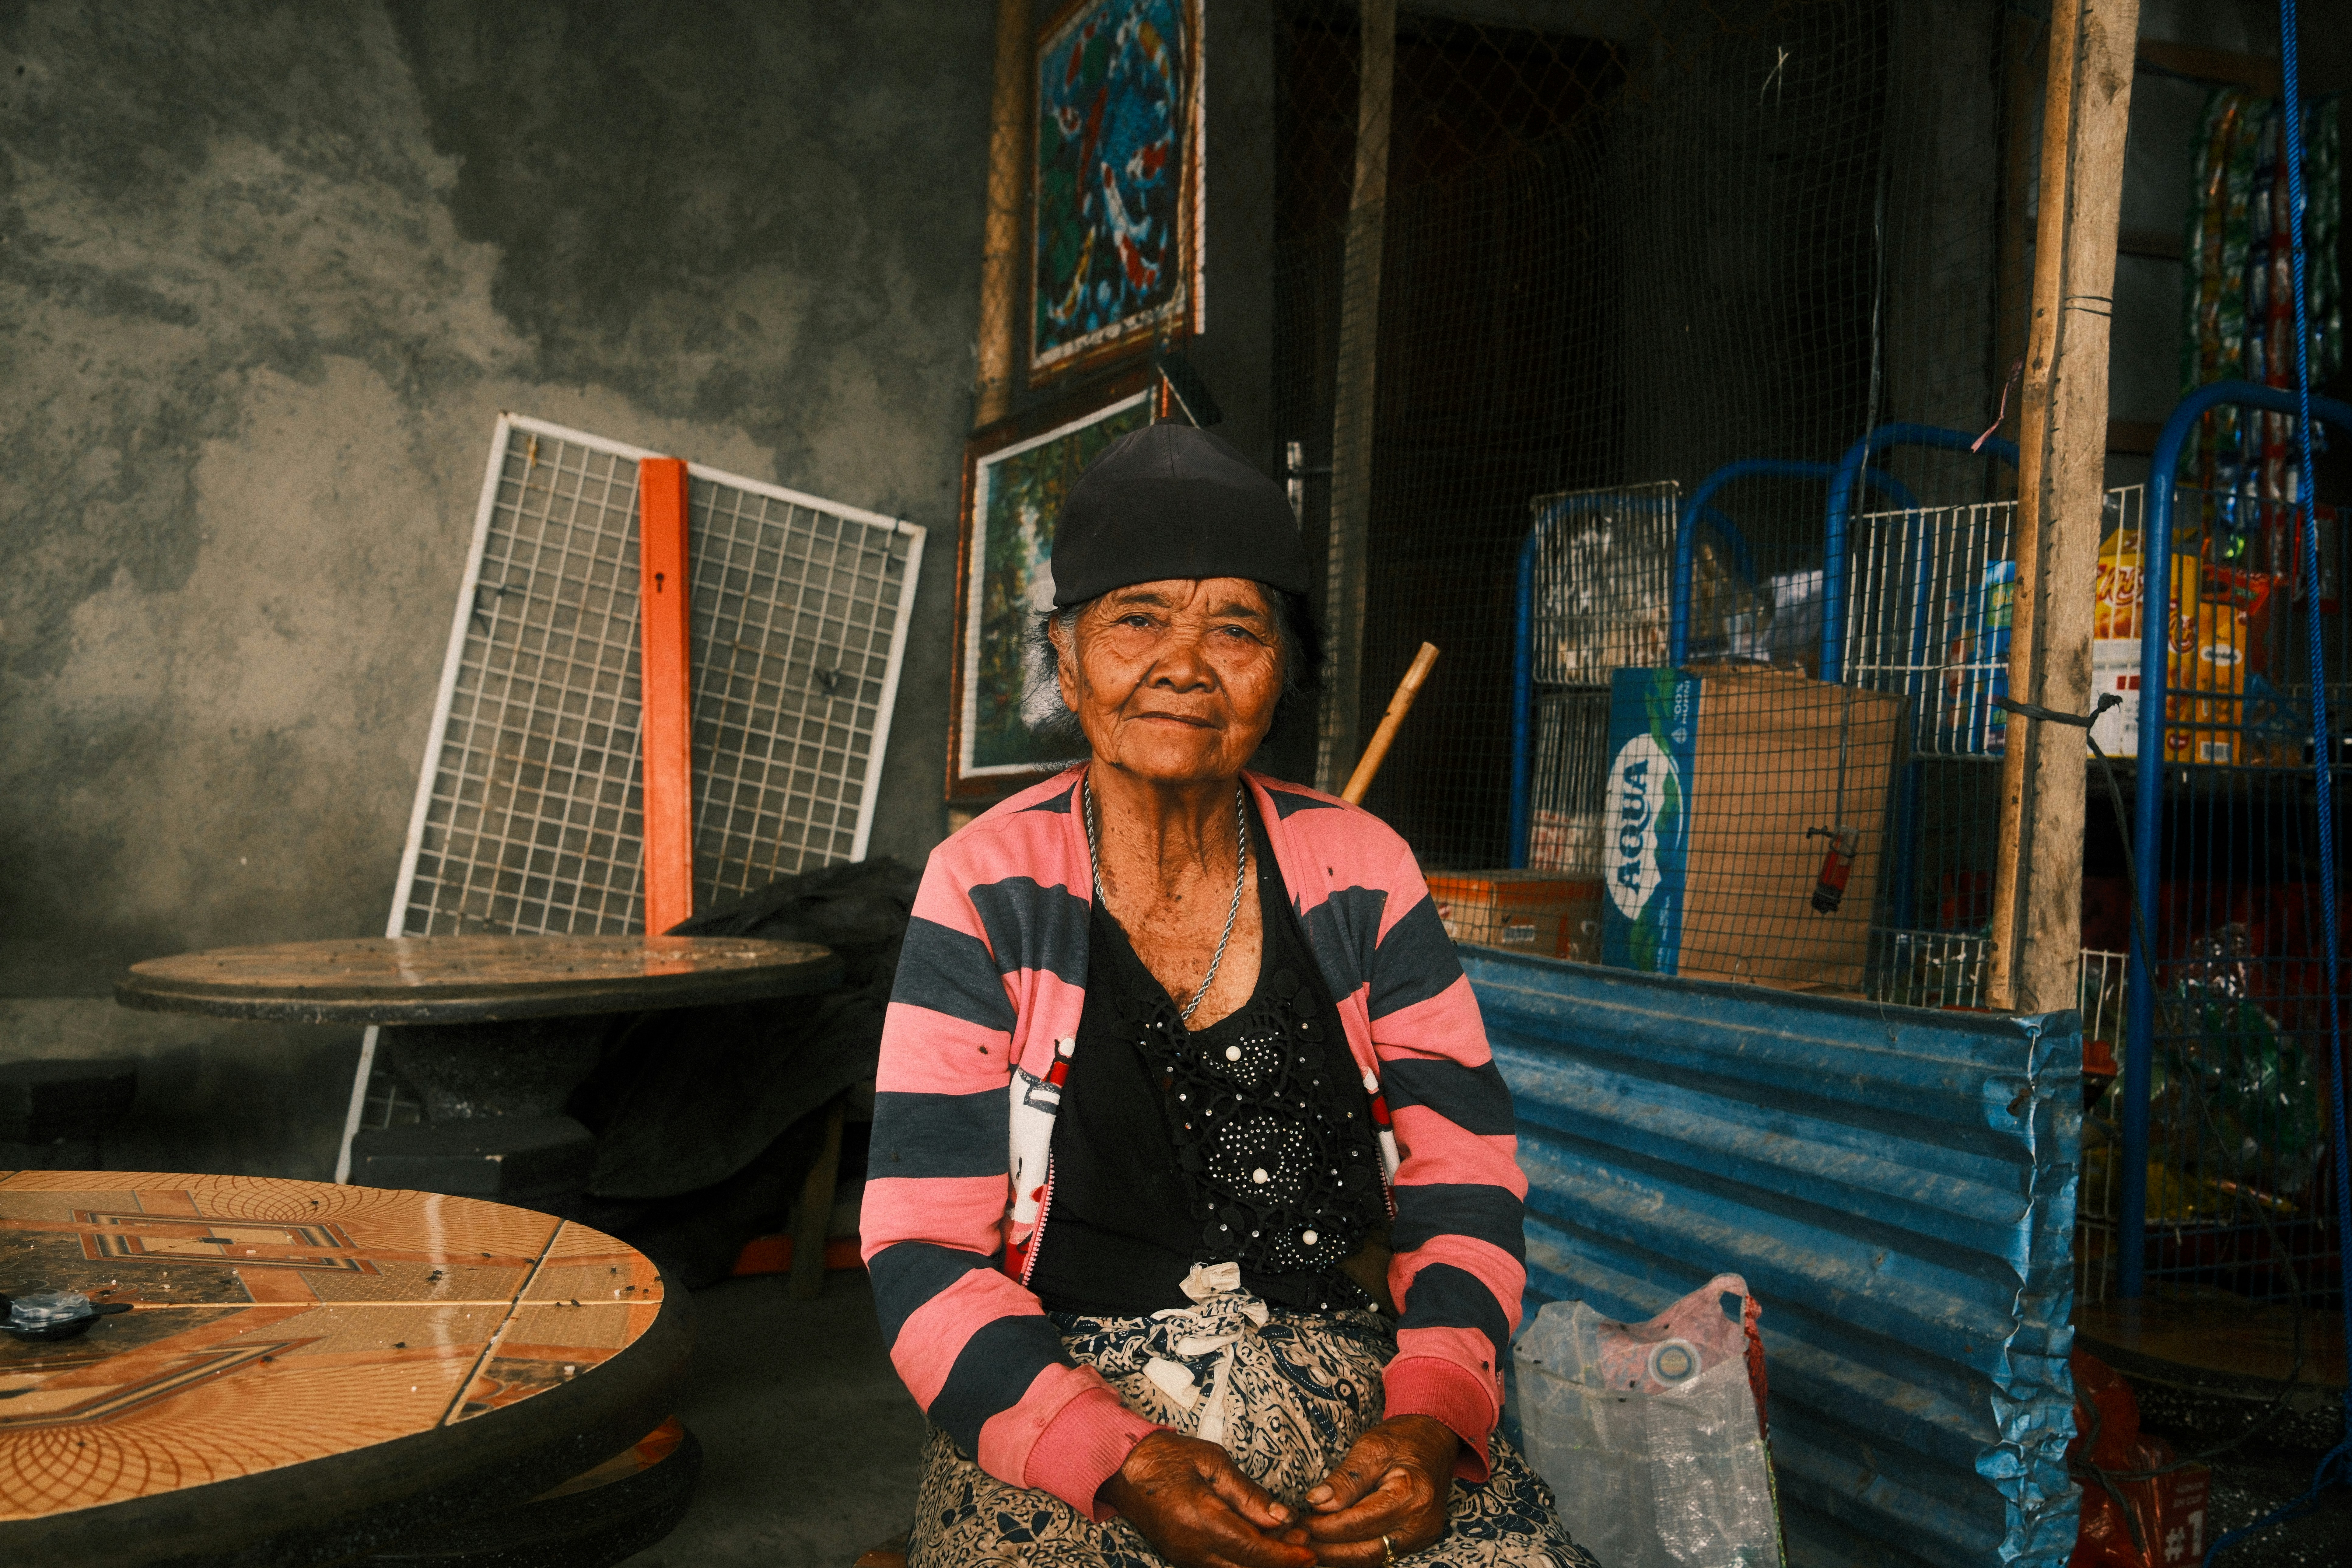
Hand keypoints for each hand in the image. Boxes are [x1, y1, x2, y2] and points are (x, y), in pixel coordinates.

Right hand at [1102, 1430, 1317, 1567]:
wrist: (1122, 1469)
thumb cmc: (1166, 1457)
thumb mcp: (1212, 1462)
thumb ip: (1248, 1494)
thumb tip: (1282, 1517)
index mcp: (1200, 1519)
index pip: (1252, 1549)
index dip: (1285, 1555)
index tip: (1310, 1552)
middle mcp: (1192, 1547)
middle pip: (1247, 1567)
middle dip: (1280, 1562)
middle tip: (1307, 1546)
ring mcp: (1185, 1557)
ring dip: (1263, 1562)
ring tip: (1287, 1545)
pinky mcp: (1182, 1558)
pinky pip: (1220, 1567)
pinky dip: (1244, 1561)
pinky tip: (1259, 1546)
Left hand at [1290, 1415, 1459, 1563]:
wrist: (1434, 1439)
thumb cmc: (1404, 1438)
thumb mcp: (1372, 1447)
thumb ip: (1345, 1479)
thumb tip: (1317, 1502)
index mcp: (1412, 1496)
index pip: (1359, 1522)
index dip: (1325, 1527)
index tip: (1299, 1524)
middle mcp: (1421, 1523)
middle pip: (1365, 1550)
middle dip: (1327, 1549)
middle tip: (1297, 1541)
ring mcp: (1421, 1535)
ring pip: (1372, 1558)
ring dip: (1338, 1556)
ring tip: (1310, 1545)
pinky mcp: (1417, 1540)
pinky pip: (1381, 1554)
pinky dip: (1354, 1552)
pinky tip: (1332, 1545)